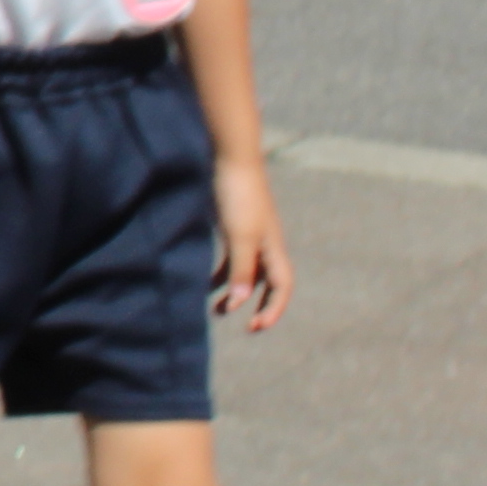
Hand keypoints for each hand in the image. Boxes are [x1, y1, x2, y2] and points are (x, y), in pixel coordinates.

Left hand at [210, 156, 294, 331]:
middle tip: (245, 326)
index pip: (281, 286)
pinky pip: (230, 258)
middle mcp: (264, 244)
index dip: (273, 309)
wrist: (228, 158)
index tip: (255, 327)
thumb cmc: (238, 196)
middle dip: (257, 305)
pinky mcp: (230, 226)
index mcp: (273, 248)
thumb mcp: (240, 236)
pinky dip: (221, 273)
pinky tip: (205, 283)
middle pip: (266, 283)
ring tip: (216, 309)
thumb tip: (238, 303)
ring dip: (234, 291)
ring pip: (246, 272)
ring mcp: (247, 235)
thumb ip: (241, 269)